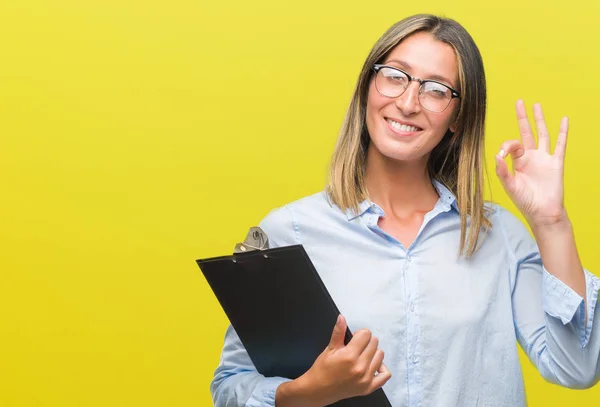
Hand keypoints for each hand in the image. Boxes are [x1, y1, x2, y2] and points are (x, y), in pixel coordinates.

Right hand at [276, 315, 390, 406]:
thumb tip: (342, 318)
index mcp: (349, 356)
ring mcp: (366, 378)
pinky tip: (373, 365)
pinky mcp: (369, 387)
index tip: (353, 338)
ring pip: (380, 355)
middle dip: (365, 341)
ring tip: (362, 356)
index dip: (359, 334)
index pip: (366, 334)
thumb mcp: (329, 349)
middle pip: (374, 342)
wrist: (319, 390)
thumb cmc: (322, 369)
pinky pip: (385, 375)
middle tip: (356, 347)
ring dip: (372, 353)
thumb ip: (338, 332)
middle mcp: (360, 367)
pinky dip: (382, 368)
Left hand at [495, 100, 568, 227]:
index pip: (512, 145)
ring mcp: (544, 158)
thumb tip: (496, 155)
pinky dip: (562, 132)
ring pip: (542, 134)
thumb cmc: (525, 201)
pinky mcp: (556, 162)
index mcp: (518, 162)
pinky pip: (560, 144)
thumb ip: (502, 171)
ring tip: (537, 105)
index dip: (506, 146)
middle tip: (520, 102)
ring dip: (539, 120)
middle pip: (526, 132)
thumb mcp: (510, 186)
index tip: (502, 154)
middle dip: (523, 118)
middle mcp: (531, 157)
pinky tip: (564, 119)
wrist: (543, 212)